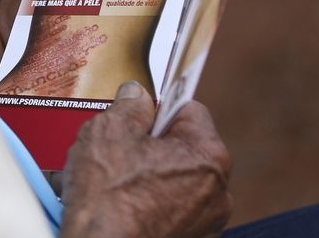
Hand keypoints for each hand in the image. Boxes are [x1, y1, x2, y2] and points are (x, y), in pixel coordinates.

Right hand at [61, 82, 231, 237]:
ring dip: (141, 178)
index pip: (188, 109)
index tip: (135, 114)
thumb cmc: (109, 198)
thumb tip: (136, 95)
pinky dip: (142, 206)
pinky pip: (164, 213)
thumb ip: (129, 105)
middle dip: (145, 147)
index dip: (155, 108)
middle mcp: (216, 192)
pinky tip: (111, 205)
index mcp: (207, 155)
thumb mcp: (109, 130)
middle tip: (113, 151)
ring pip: (168, 183)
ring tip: (104, 182)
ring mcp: (204, 224)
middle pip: (178, 149)